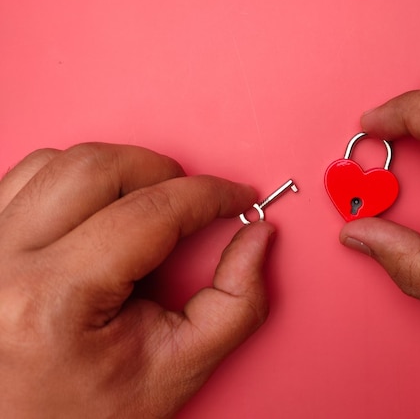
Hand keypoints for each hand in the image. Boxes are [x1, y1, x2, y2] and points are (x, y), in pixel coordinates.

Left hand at [0, 144, 274, 417]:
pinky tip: (99, 212)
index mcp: (51, 300)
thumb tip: (257, 237)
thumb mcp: (177, 370)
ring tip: (144, 210)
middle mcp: (0, 263)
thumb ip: (236, 304)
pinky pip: (26, 176)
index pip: (149, 213)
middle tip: (191, 203)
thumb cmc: (86, 414)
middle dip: (161, 171)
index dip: (208, 195)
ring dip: (117, 171)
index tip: (236, 196)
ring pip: (58, 162)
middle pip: (97, 167)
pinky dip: (74, 180)